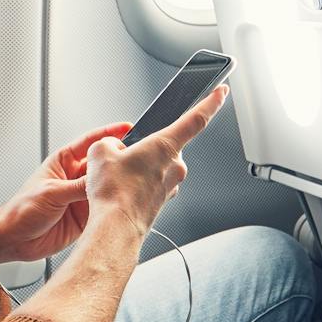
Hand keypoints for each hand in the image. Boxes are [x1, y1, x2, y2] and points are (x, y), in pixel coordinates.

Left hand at [0, 121, 133, 260]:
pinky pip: (104, 208)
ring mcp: (81, 197)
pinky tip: (120, 206)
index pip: (89, 143)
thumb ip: (78, 186)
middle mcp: (74, 178)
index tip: (127, 127)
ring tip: (131, 185)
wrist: (15, 239)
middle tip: (134, 161)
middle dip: (118, 162)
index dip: (108, 134)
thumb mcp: (52, 192)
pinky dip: (113, 207)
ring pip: (106, 187)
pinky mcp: (85, 216)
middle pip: (102, 165)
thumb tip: (100, 179)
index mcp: (63, 163)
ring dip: (117, 187)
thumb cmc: (21, 210)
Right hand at [85, 85, 228, 237]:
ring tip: (117, 179)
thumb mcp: (100, 152)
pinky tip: (121, 191)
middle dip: (144, 147)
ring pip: (156, 166)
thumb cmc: (114, 194)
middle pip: (163, 145)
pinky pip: (151, 183)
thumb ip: (110, 142)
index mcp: (165, 146)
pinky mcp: (163, 200)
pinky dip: (137, 184)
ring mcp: (171, 186)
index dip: (211, 103)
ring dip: (139, 167)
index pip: (196, 118)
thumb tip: (114, 149)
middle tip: (122, 157)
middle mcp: (175, 166)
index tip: (222, 93)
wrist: (116, 228)